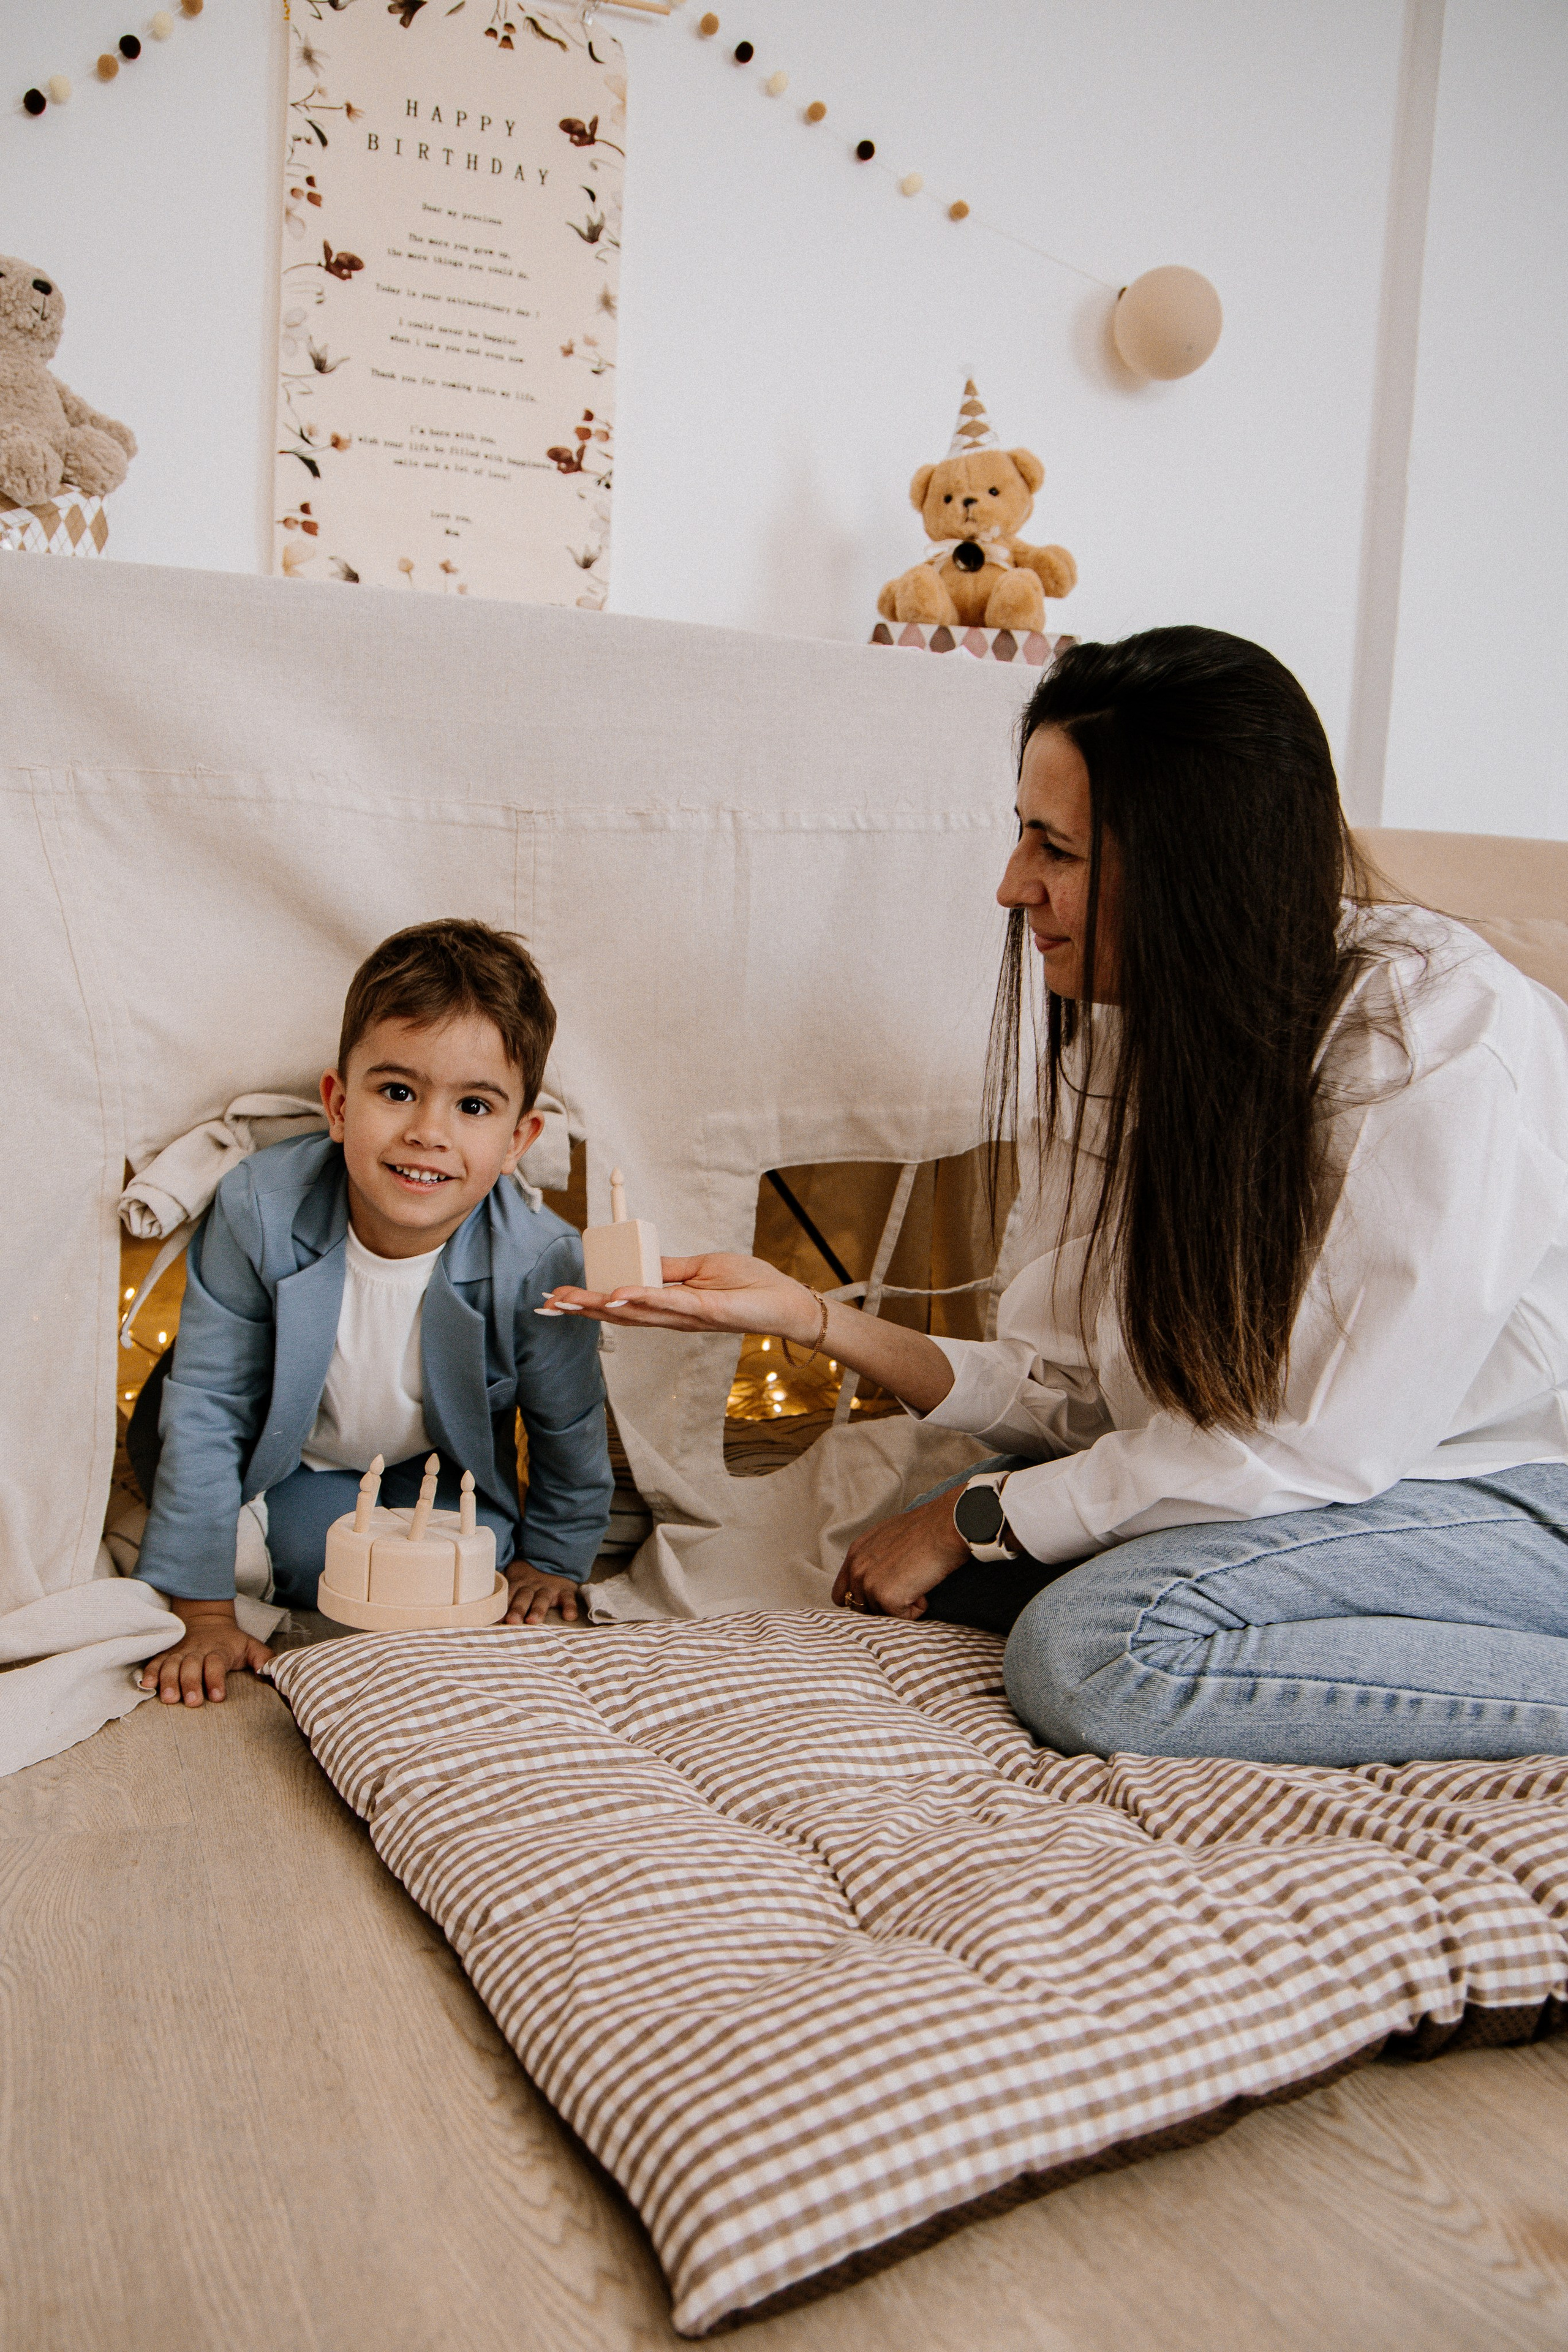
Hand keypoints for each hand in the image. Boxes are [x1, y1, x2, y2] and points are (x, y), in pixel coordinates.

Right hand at [137, 1599, 273, 1706]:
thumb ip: (263, 1658)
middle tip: (192, 1702)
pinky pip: (155, 1662)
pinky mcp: (166, 1654)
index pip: (217, 1663)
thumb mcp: (251, 1645)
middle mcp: (197, 1651)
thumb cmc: (231, 1641)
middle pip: (192, 1666)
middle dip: (191, 1684)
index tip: (219, 1697)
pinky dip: (150, 1672)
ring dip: (169, 1681)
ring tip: (169, 1699)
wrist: (206, 1619)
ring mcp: (180, 1652)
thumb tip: (274, 1670)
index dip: (217, 1679)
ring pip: (171, 1665)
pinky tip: (147, 1685)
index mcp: (219, 1650)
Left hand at [503, 1564, 584, 1624]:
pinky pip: (568, 1598)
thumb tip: (479, 1600)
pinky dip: (570, 1607)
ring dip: (538, 1610)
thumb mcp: (514, 1575)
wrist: (554, 1556)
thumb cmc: (528, 1575)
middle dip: (517, 1609)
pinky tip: (569, 1616)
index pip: (508, 1594)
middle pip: (523, 1597)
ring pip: (542, 1598)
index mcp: (518, 1583)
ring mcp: (549, 1588)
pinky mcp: (565, 1590)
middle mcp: (532, 1586)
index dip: (501, 1606)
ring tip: (533, 1620)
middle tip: (511, 1621)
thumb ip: (502, 1587)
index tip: (495, 1618)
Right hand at [544, 1253, 819, 1341]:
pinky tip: (618, 1294)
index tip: (556, 1298)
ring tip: (570, 1301)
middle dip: (582, 1309)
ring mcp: (689, 1315)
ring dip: (601, 1305)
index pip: (621, 1304)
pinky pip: (671, 1303)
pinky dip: (644, 1297)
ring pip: (637, 1312)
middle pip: (619, 1314)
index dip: (588, 1303)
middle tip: (548, 1304)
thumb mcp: (703, 1268)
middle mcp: (673, 1316)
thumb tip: (638, 1263)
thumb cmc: (751, 1284)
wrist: (788, 1302)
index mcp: (669, 1305)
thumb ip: (671, 1270)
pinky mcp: (709, 1309)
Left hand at [832, 1485, 970, 1619]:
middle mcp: (857, 1570)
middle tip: (907, 1588)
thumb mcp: (886, 1538)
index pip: (841, 1594)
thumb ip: (872, 1558)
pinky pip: (901, 1618)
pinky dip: (916, 1609)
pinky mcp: (887, 1598)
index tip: (881, 1599)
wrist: (943, 1528)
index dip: (861, 1601)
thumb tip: (875, 1579)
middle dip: (883, 1605)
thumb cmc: (924, 1529)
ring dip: (902, 1606)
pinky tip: (924, 1589)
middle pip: (861, 1609)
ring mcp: (870, 1584)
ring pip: (882, 1614)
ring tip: (918, 1582)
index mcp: (855, 1554)